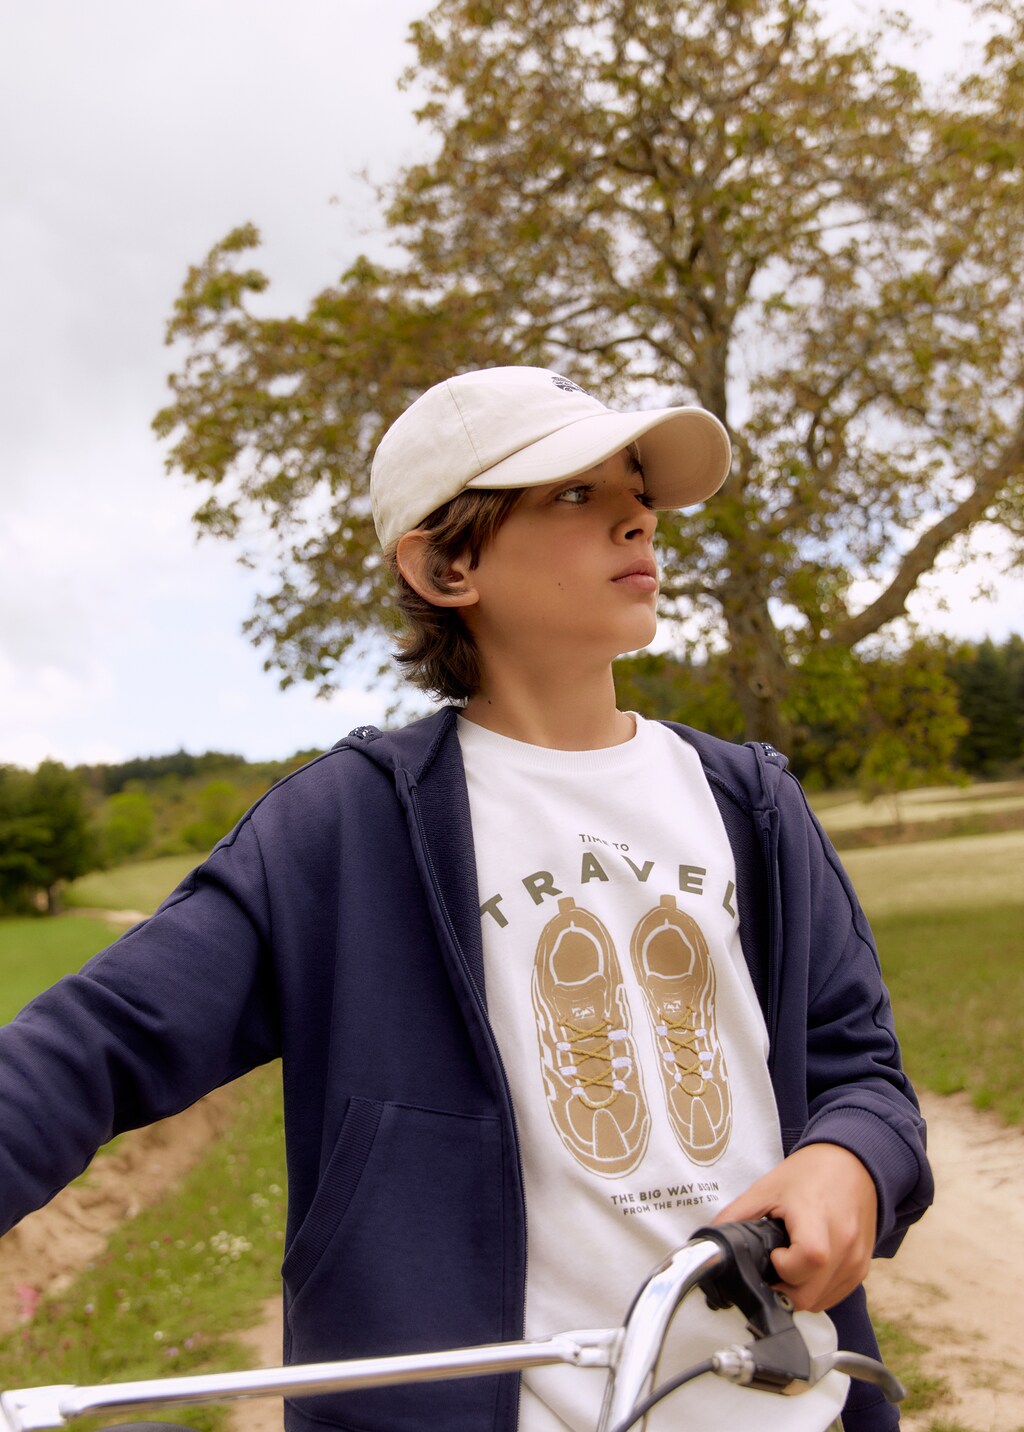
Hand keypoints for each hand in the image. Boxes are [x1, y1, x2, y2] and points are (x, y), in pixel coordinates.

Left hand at [713, 1143, 877, 1312]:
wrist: (853, 1163)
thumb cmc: (811, 1173)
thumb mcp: (767, 1188)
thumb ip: (737, 1215)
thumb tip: (709, 1240)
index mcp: (819, 1219)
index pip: (809, 1260)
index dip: (784, 1266)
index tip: (774, 1253)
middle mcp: (844, 1244)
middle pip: (810, 1294)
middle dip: (783, 1289)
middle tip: (773, 1265)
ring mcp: (855, 1260)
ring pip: (821, 1302)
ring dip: (798, 1292)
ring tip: (789, 1262)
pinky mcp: (862, 1269)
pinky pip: (834, 1296)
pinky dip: (816, 1290)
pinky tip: (805, 1267)